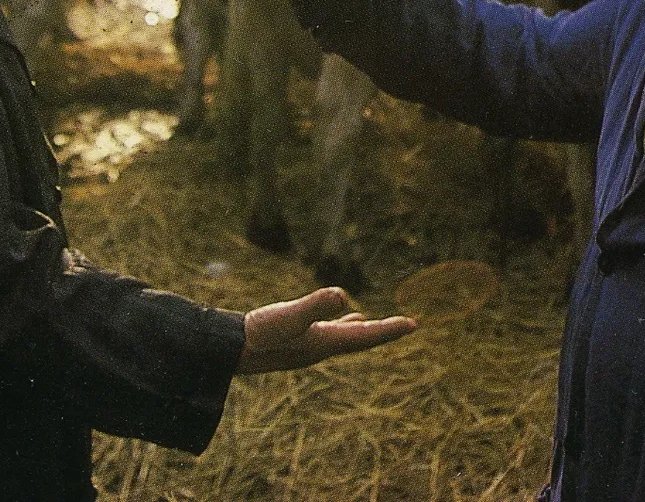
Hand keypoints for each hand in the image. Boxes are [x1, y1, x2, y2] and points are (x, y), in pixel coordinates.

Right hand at [236, 287, 415, 374]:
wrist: (230, 351)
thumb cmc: (259, 334)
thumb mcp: (289, 316)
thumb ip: (315, 306)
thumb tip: (343, 294)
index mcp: (325, 343)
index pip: (365, 336)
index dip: (390, 329)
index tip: (414, 324)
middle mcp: (319, 348)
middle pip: (359, 340)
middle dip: (382, 332)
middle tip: (405, 325)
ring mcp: (305, 346)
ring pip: (340, 337)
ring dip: (359, 330)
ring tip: (371, 321)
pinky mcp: (291, 341)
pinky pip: (322, 333)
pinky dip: (334, 325)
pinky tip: (329, 320)